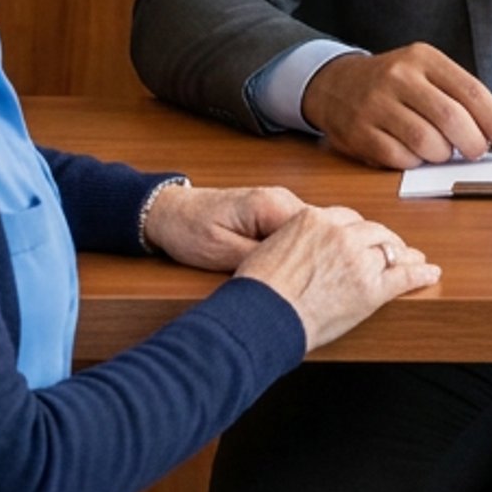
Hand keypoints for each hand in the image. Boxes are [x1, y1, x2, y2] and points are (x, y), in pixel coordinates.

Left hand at [141, 181, 307, 271]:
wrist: (171, 212)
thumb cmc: (188, 228)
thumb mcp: (220, 252)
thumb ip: (258, 258)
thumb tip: (289, 273)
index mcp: (271, 204)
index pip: (317, 232)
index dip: (320, 261)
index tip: (315, 287)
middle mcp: (282, 199)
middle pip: (320, 233)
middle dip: (317, 261)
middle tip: (306, 291)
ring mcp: (281, 206)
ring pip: (311, 236)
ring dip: (307, 260)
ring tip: (298, 286)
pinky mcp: (275, 216)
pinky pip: (298, 236)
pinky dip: (297, 255)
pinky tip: (289, 274)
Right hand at [234, 203, 439, 351]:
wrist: (262, 315)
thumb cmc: (259, 289)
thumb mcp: (272, 247)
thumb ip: (295, 239)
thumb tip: (299, 248)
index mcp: (315, 219)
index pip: (348, 218)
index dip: (359, 230)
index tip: (364, 237)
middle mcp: (340, 233)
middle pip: (373, 231)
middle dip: (383, 241)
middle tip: (392, 248)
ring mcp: (358, 259)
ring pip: (390, 250)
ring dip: (404, 255)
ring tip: (414, 259)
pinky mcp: (371, 288)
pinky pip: (404, 276)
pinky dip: (420, 274)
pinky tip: (429, 273)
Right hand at [302, 45, 491, 168]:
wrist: (334, 84)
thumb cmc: (392, 83)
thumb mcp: (424, 71)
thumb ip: (457, 95)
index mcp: (423, 58)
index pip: (471, 91)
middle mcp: (399, 77)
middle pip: (451, 119)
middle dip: (473, 143)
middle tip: (476, 152)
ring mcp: (376, 104)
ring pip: (427, 142)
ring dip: (441, 155)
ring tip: (439, 150)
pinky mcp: (359, 131)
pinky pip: (400, 158)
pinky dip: (414, 163)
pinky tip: (413, 153)